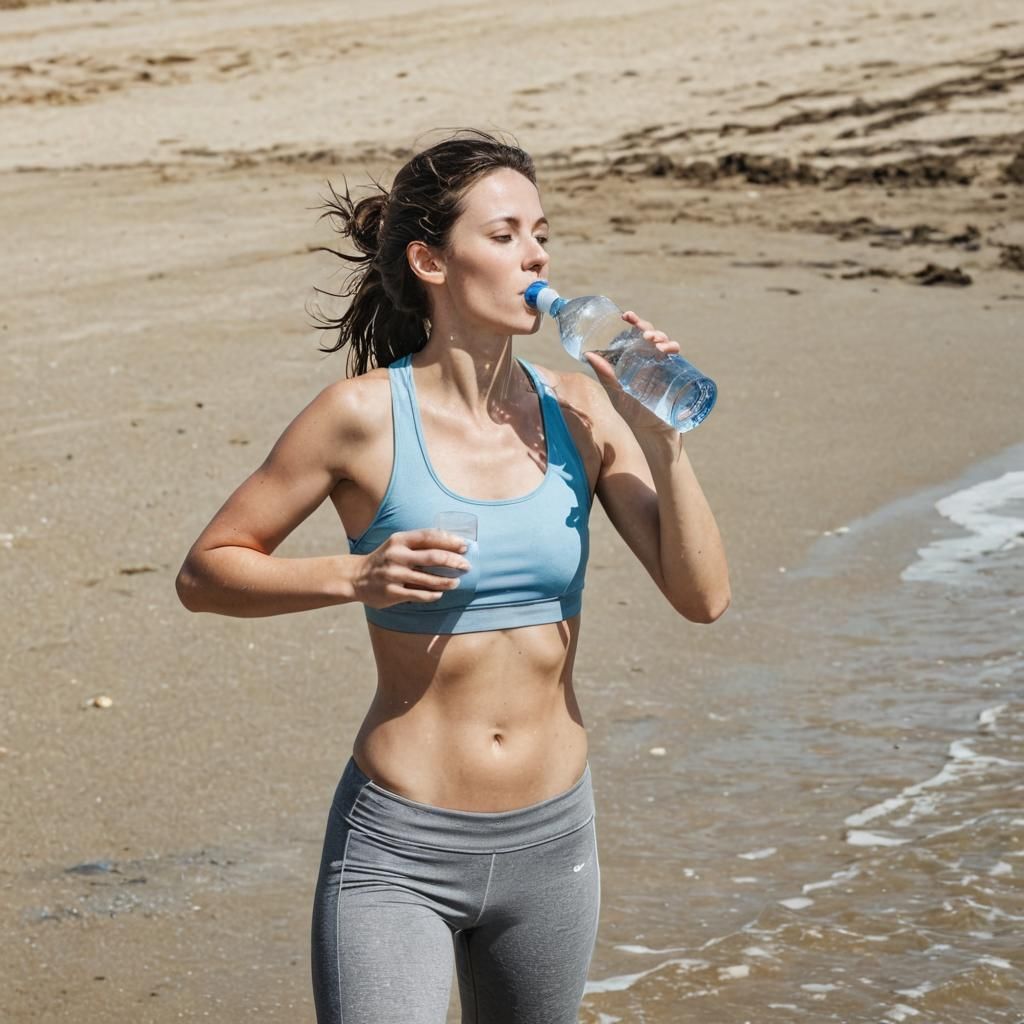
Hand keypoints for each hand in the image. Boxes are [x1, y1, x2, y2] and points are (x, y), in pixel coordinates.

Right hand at [352, 529, 470, 607]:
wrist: (356, 577)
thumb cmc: (384, 559)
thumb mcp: (397, 544)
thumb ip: (418, 544)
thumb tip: (452, 546)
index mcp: (399, 540)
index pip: (430, 536)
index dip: (450, 541)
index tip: (464, 546)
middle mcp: (396, 556)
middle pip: (433, 557)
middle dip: (453, 562)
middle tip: (466, 566)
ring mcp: (394, 575)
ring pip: (429, 579)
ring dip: (447, 581)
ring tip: (456, 582)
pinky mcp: (392, 592)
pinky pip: (419, 595)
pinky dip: (433, 595)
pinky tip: (440, 594)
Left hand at [583, 311, 682, 433]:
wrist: (652, 431)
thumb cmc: (633, 411)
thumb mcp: (616, 391)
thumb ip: (605, 374)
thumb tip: (588, 354)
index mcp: (635, 359)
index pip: (634, 335)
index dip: (632, 322)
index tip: (626, 316)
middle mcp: (649, 358)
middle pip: (650, 334)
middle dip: (646, 327)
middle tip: (640, 330)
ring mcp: (663, 364)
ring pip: (664, 341)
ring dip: (660, 336)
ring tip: (652, 341)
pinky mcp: (674, 372)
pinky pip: (676, 354)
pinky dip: (672, 347)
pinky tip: (667, 350)